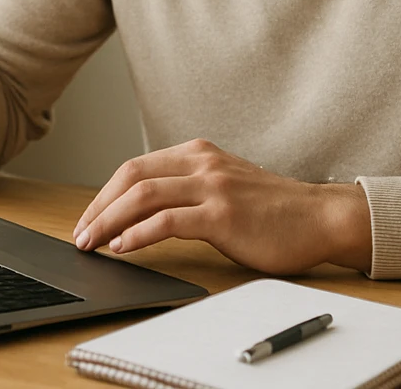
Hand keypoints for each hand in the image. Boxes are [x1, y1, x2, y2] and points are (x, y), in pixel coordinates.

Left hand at [71, 139, 372, 274]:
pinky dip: (138, 234)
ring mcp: (212, 186)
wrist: (320, 218)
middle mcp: (201, 163)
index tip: (88, 219)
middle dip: (98, 207)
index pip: (135, 168)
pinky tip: (124, 247)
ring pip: (142, 195)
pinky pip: (167, 220)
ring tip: (92, 243)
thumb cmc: (273, 210)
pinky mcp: (222, 214)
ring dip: (109, 221)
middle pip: (131, 176)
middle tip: (80, 234)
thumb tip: (140, 214)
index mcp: (198, 153)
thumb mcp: (224, 186)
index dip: (105, 195)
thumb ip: (188, 188)